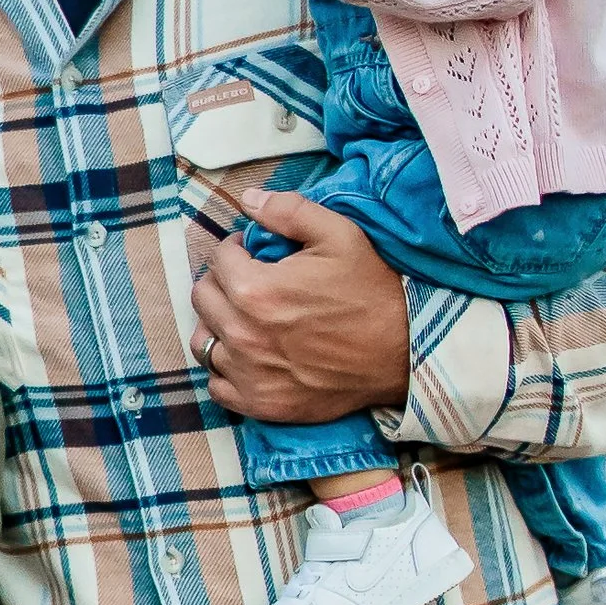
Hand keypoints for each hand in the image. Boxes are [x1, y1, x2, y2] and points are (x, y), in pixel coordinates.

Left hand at [190, 191, 413, 421]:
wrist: (402, 353)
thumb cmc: (371, 291)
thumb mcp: (340, 235)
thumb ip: (289, 211)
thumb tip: (248, 200)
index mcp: (254, 289)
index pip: (219, 259)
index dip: (237, 249)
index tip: (255, 253)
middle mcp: (242, 334)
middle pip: (203, 298)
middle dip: (223, 282)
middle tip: (250, 282)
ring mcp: (248, 373)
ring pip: (203, 341)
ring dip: (218, 325)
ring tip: (244, 318)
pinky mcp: (260, 403)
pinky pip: (217, 386)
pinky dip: (226, 370)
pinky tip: (249, 357)